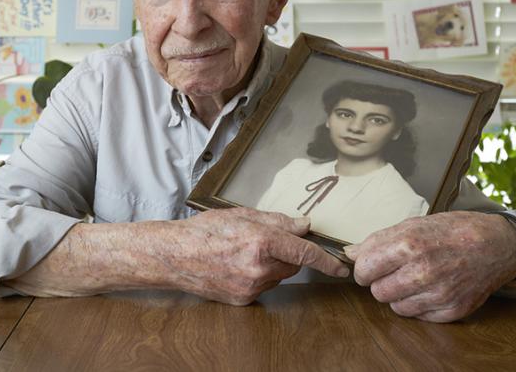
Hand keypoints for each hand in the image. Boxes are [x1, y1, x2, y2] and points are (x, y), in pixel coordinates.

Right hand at [164, 207, 349, 304]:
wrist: (174, 256)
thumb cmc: (204, 230)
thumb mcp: (241, 215)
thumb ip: (277, 221)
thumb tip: (303, 226)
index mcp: (260, 241)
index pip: (304, 252)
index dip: (326, 260)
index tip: (341, 267)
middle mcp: (258, 267)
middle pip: (293, 264)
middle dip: (288, 252)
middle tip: (266, 240)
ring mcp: (250, 287)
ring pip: (279, 275)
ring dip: (273, 264)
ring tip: (245, 252)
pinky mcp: (243, 300)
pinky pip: (264, 286)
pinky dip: (259, 276)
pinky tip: (238, 265)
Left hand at [344, 211, 515, 322]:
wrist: (496, 243)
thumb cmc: (453, 230)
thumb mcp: (413, 224)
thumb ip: (378, 240)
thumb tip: (350, 253)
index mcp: (409, 244)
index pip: (365, 268)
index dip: (362, 268)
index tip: (368, 267)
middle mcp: (423, 271)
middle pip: (378, 292)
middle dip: (379, 282)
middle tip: (392, 272)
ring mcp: (440, 293)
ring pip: (396, 307)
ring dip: (398, 295)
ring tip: (412, 279)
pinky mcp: (453, 310)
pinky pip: (419, 316)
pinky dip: (419, 305)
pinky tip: (428, 288)